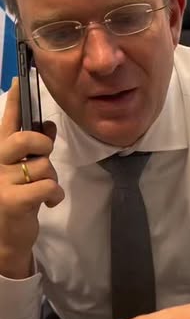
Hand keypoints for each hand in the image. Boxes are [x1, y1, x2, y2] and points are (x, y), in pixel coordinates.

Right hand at [0, 78, 63, 278]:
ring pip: (43, 167)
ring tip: (43, 192)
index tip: (18, 81)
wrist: (7, 237)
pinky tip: (47, 203)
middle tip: (44, 157)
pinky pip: (47, 187)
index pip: (7, 122)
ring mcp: (2, 182)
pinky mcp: (12, 201)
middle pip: (24, 139)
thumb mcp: (27, 170)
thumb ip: (35, 148)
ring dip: (52, 180)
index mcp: (1, 152)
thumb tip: (47, 125)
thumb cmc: (19, 197)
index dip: (14, 102)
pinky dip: (54, 196)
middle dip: (42, 145)